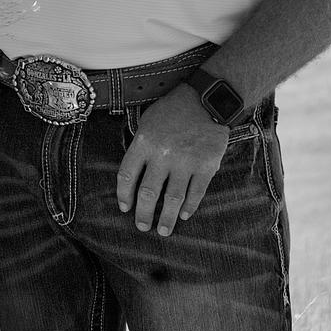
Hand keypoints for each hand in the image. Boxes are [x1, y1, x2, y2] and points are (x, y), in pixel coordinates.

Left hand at [116, 84, 228, 235]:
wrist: (206, 100)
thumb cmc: (172, 109)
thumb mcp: (147, 121)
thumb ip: (140, 146)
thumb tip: (133, 174)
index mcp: (144, 142)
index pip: (126, 175)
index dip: (124, 195)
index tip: (125, 207)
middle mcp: (162, 154)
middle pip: (148, 192)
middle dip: (143, 214)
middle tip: (142, 227)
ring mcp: (185, 162)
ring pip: (172, 198)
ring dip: (167, 218)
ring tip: (164, 230)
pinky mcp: (206, 166)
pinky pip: (196, 193)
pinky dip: (189, 206)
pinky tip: (184, 214)